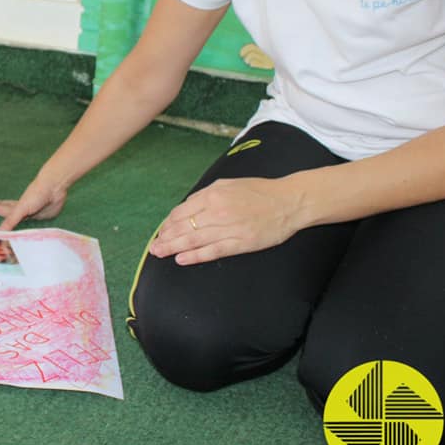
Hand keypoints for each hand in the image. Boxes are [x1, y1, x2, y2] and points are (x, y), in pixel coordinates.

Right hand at [0, 178, 67, 229]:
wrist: (54, 188)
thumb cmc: (36, 194)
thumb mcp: (21, 209)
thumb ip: (10, 221)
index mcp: (15, 207)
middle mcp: (22, 210)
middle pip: (8, 211)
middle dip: (0, 209)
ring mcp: (33, 212)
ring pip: (20, 217)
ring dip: (14, 217)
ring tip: (7, 213)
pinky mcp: (43, 216)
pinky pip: (34, 222)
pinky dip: (30, 223)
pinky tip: (31, 220)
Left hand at [148, 177, 303, 264]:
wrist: (290, 201)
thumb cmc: (259, 191)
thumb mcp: (228, 184)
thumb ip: (206, 195)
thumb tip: (187, 207)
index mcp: (213, 195)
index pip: (182, 212)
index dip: (168, 224)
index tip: (162, 232)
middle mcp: (217, 211)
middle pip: (183, 227)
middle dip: (165, 238)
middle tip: (154, 247)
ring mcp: (228, 228)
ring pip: (193, 240)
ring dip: (173, 248)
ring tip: (160, 254)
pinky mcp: (240, 243)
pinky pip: (212, 251)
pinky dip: (195, 256)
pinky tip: (181, 260)